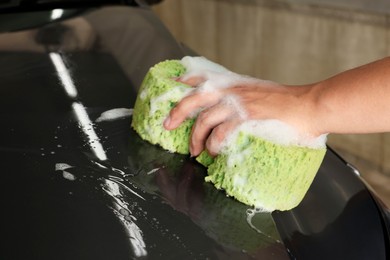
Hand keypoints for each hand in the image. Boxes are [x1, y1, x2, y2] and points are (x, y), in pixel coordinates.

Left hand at [164, 70, 316, 156]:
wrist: (308, 106)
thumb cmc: (287, 104)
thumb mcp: (258, 94)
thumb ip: (241, 99)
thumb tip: (226, 115)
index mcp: (234, 84)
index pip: (202, 77)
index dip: (184, 82)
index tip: (172, 88)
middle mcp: (232, 91)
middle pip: (193, 99)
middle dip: (176, 113)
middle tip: (167, 125)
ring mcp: (238, 104)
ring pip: (204, 120)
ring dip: (196, 138)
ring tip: (195, 151)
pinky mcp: (245, 118)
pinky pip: (220, 133)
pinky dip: (213, 145)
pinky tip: (214, 152)